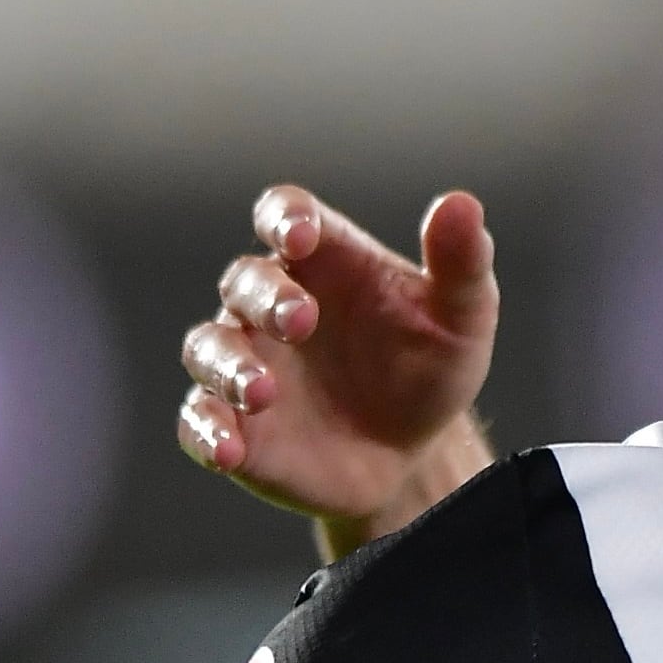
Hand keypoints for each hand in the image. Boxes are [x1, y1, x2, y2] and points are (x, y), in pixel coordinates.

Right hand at [178, 186, 499, 560]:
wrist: (415, 457)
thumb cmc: (431, 369)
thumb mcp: (462, 318)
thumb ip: (462, 262)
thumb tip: (461, 204)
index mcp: (325, 261)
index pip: (286, 215)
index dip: (284, 218)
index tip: (300, 237)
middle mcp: (271, 305)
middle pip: (245, 281)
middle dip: (267, 297)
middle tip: (301, 319)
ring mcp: (246, 363)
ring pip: (210, 348)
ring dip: (228, 365)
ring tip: (261, 390)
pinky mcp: (233, 424)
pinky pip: (200, 421)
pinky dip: (208, 432)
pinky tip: (229, 450)